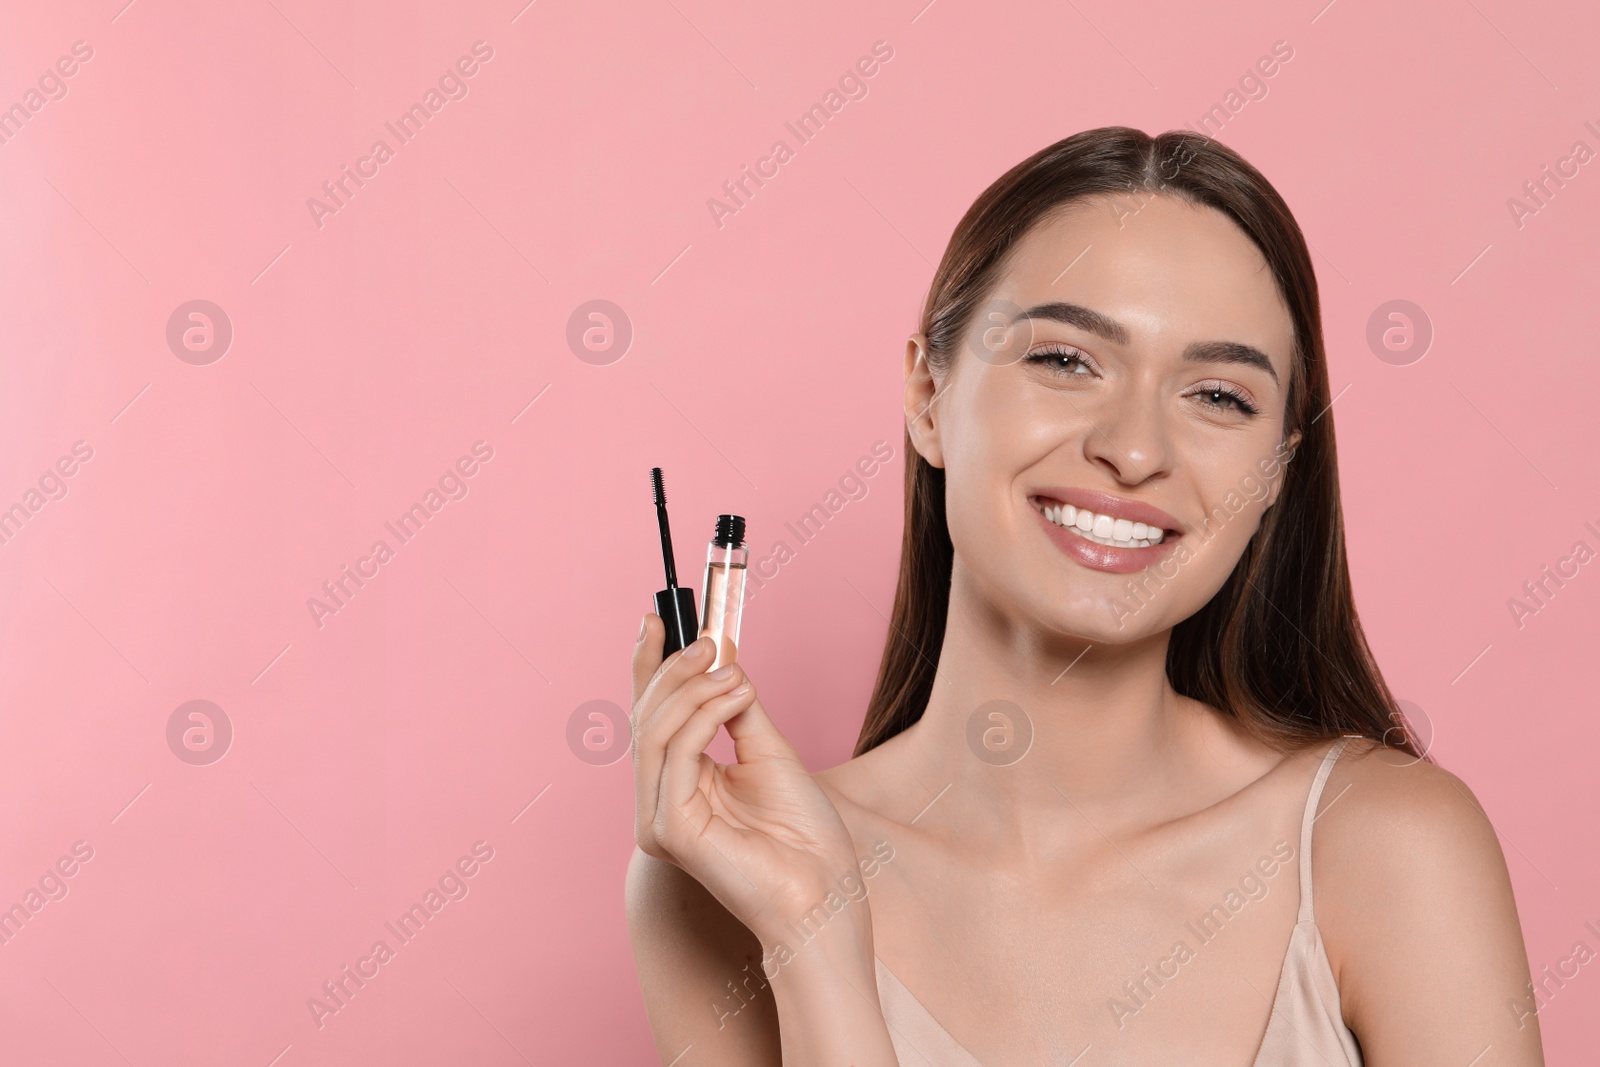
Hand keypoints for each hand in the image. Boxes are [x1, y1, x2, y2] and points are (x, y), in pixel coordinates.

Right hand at [631, 616, 866, 950]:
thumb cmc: (803, 836)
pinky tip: (735, 697)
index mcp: (677, 788)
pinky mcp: (670, 830)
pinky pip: (677, 754)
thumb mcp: (769, 752)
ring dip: (694, 689)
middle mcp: (658, 804)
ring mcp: (659, 820)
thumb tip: (723, 662)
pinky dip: (704, 716)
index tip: (657, 619)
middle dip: (673, 669)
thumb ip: (738, 709)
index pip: (650, 717)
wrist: (824, 892)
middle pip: (645, 719)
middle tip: (709, 641)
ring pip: (655, 732)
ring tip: (733, 670)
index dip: (648, 667)